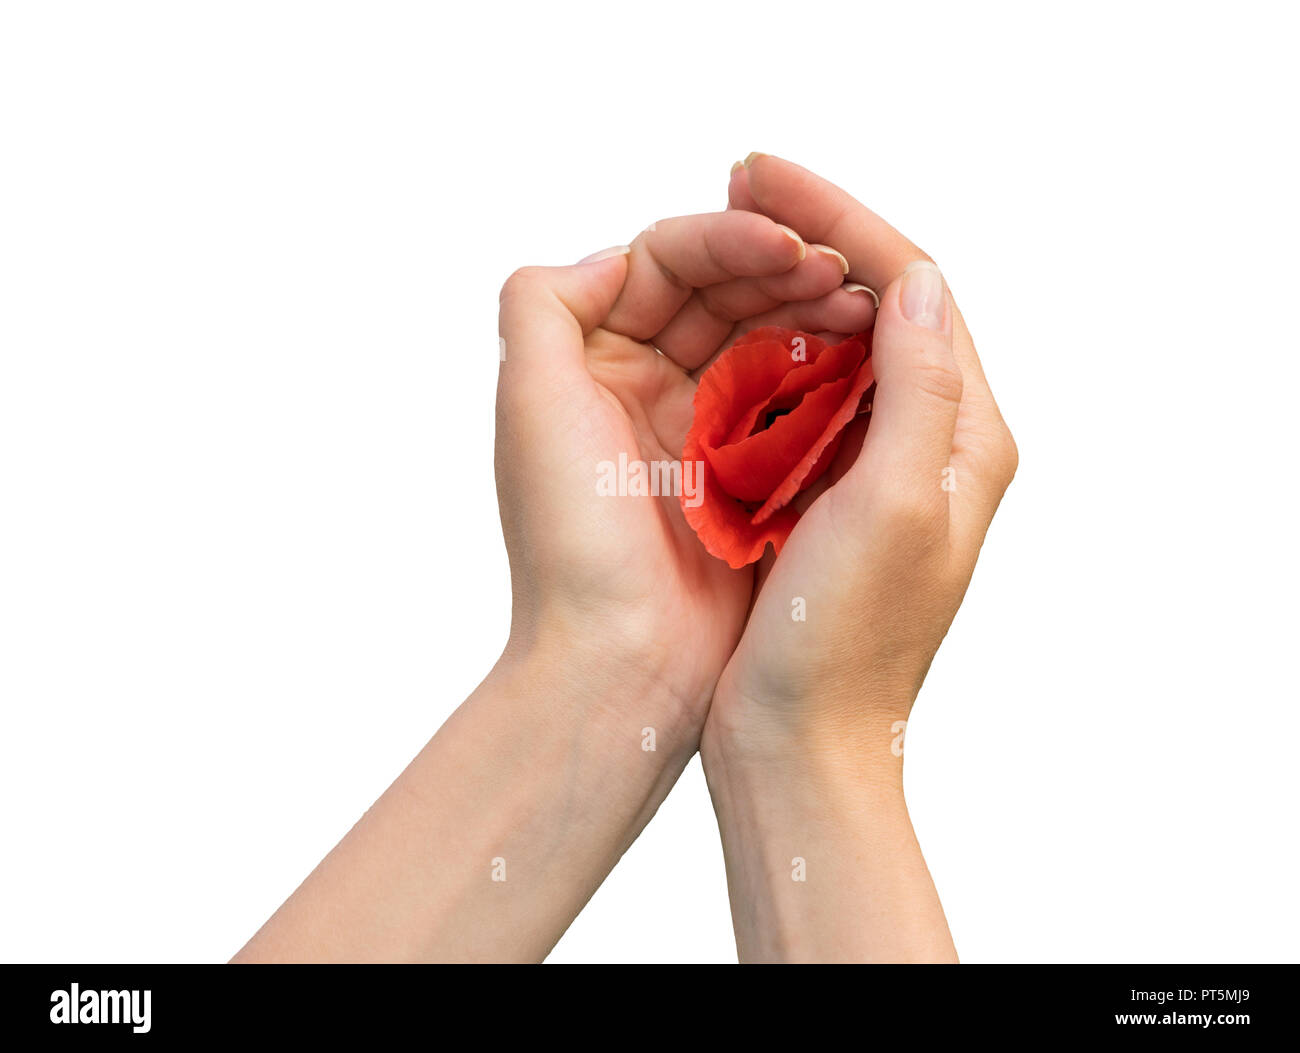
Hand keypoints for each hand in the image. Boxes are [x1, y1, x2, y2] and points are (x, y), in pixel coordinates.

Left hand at [495, 210, 875, 733]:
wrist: (619, 663)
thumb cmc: (570, 541)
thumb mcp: (529, 401)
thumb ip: (543, 301)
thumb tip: (615, 256)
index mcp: (591, 362)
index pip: (664, 265)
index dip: (728, 240)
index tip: (791, 244)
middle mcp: (642, 388)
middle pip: (721, 294)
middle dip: (781, 268)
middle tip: (838, 271)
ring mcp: (698, 431)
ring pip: (763, 340)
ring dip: (810, 311)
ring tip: (861, 302)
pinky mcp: (747, 478)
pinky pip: (793, 401)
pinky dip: (826, 370)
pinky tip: (865, 352)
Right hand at [699, 154, 1017, 961]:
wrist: (801, 746)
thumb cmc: (843, 645)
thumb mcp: (896, 508)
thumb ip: (921, 389)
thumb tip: (915, 280)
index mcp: (966, 438)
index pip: (918, 291)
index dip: (843, 221)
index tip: (766, 175)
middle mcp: (932, 444)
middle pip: (883, 304)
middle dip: (815, 235)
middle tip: (742, 181)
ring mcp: (879, 469)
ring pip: (839, 343)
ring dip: (785, 283)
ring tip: (726, 233)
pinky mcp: (828, 497)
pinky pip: (803, 396)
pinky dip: (765, 347)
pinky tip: (720, 327)